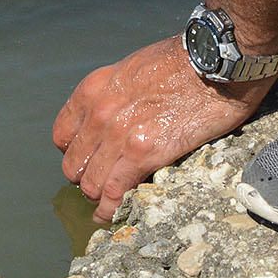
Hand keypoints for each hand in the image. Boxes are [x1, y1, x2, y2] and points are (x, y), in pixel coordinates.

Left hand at [51, 35, 272, 222]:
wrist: (215, 60)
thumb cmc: (182, 62)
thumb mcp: (131, 70)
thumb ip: (115, 96)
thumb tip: (115, 119)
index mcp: (93, 90)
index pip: (62, 136)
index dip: (74, 154)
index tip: (87, 162)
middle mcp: (98, 113)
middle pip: (74, 165)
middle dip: (86, 180)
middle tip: (101, 187)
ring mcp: (119, 135)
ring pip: (91, 184)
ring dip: (99, 198)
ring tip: (108, 207)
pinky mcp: (144, 153)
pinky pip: (116, 192)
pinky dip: (113, 209)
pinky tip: (114, 216)